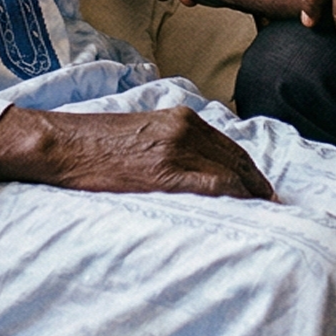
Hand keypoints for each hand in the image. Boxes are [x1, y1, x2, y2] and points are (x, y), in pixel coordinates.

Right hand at [0, 106, 273, 200]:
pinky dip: (237, 198)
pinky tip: (247, 213)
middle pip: (238, 159)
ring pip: (232, 172)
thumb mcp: (140, 133)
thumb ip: (170, 144)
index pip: (230, 147)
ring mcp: (177, 148)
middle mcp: (185, 127)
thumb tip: (192, 171)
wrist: (61, 145)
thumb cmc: (93, 144)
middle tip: (274, 210)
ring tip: (266, 218)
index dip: (250, 172)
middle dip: (258, 185)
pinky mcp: (166, 171)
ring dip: (252, 195)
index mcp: (181, 117)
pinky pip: (215, 185)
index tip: (262, 192)